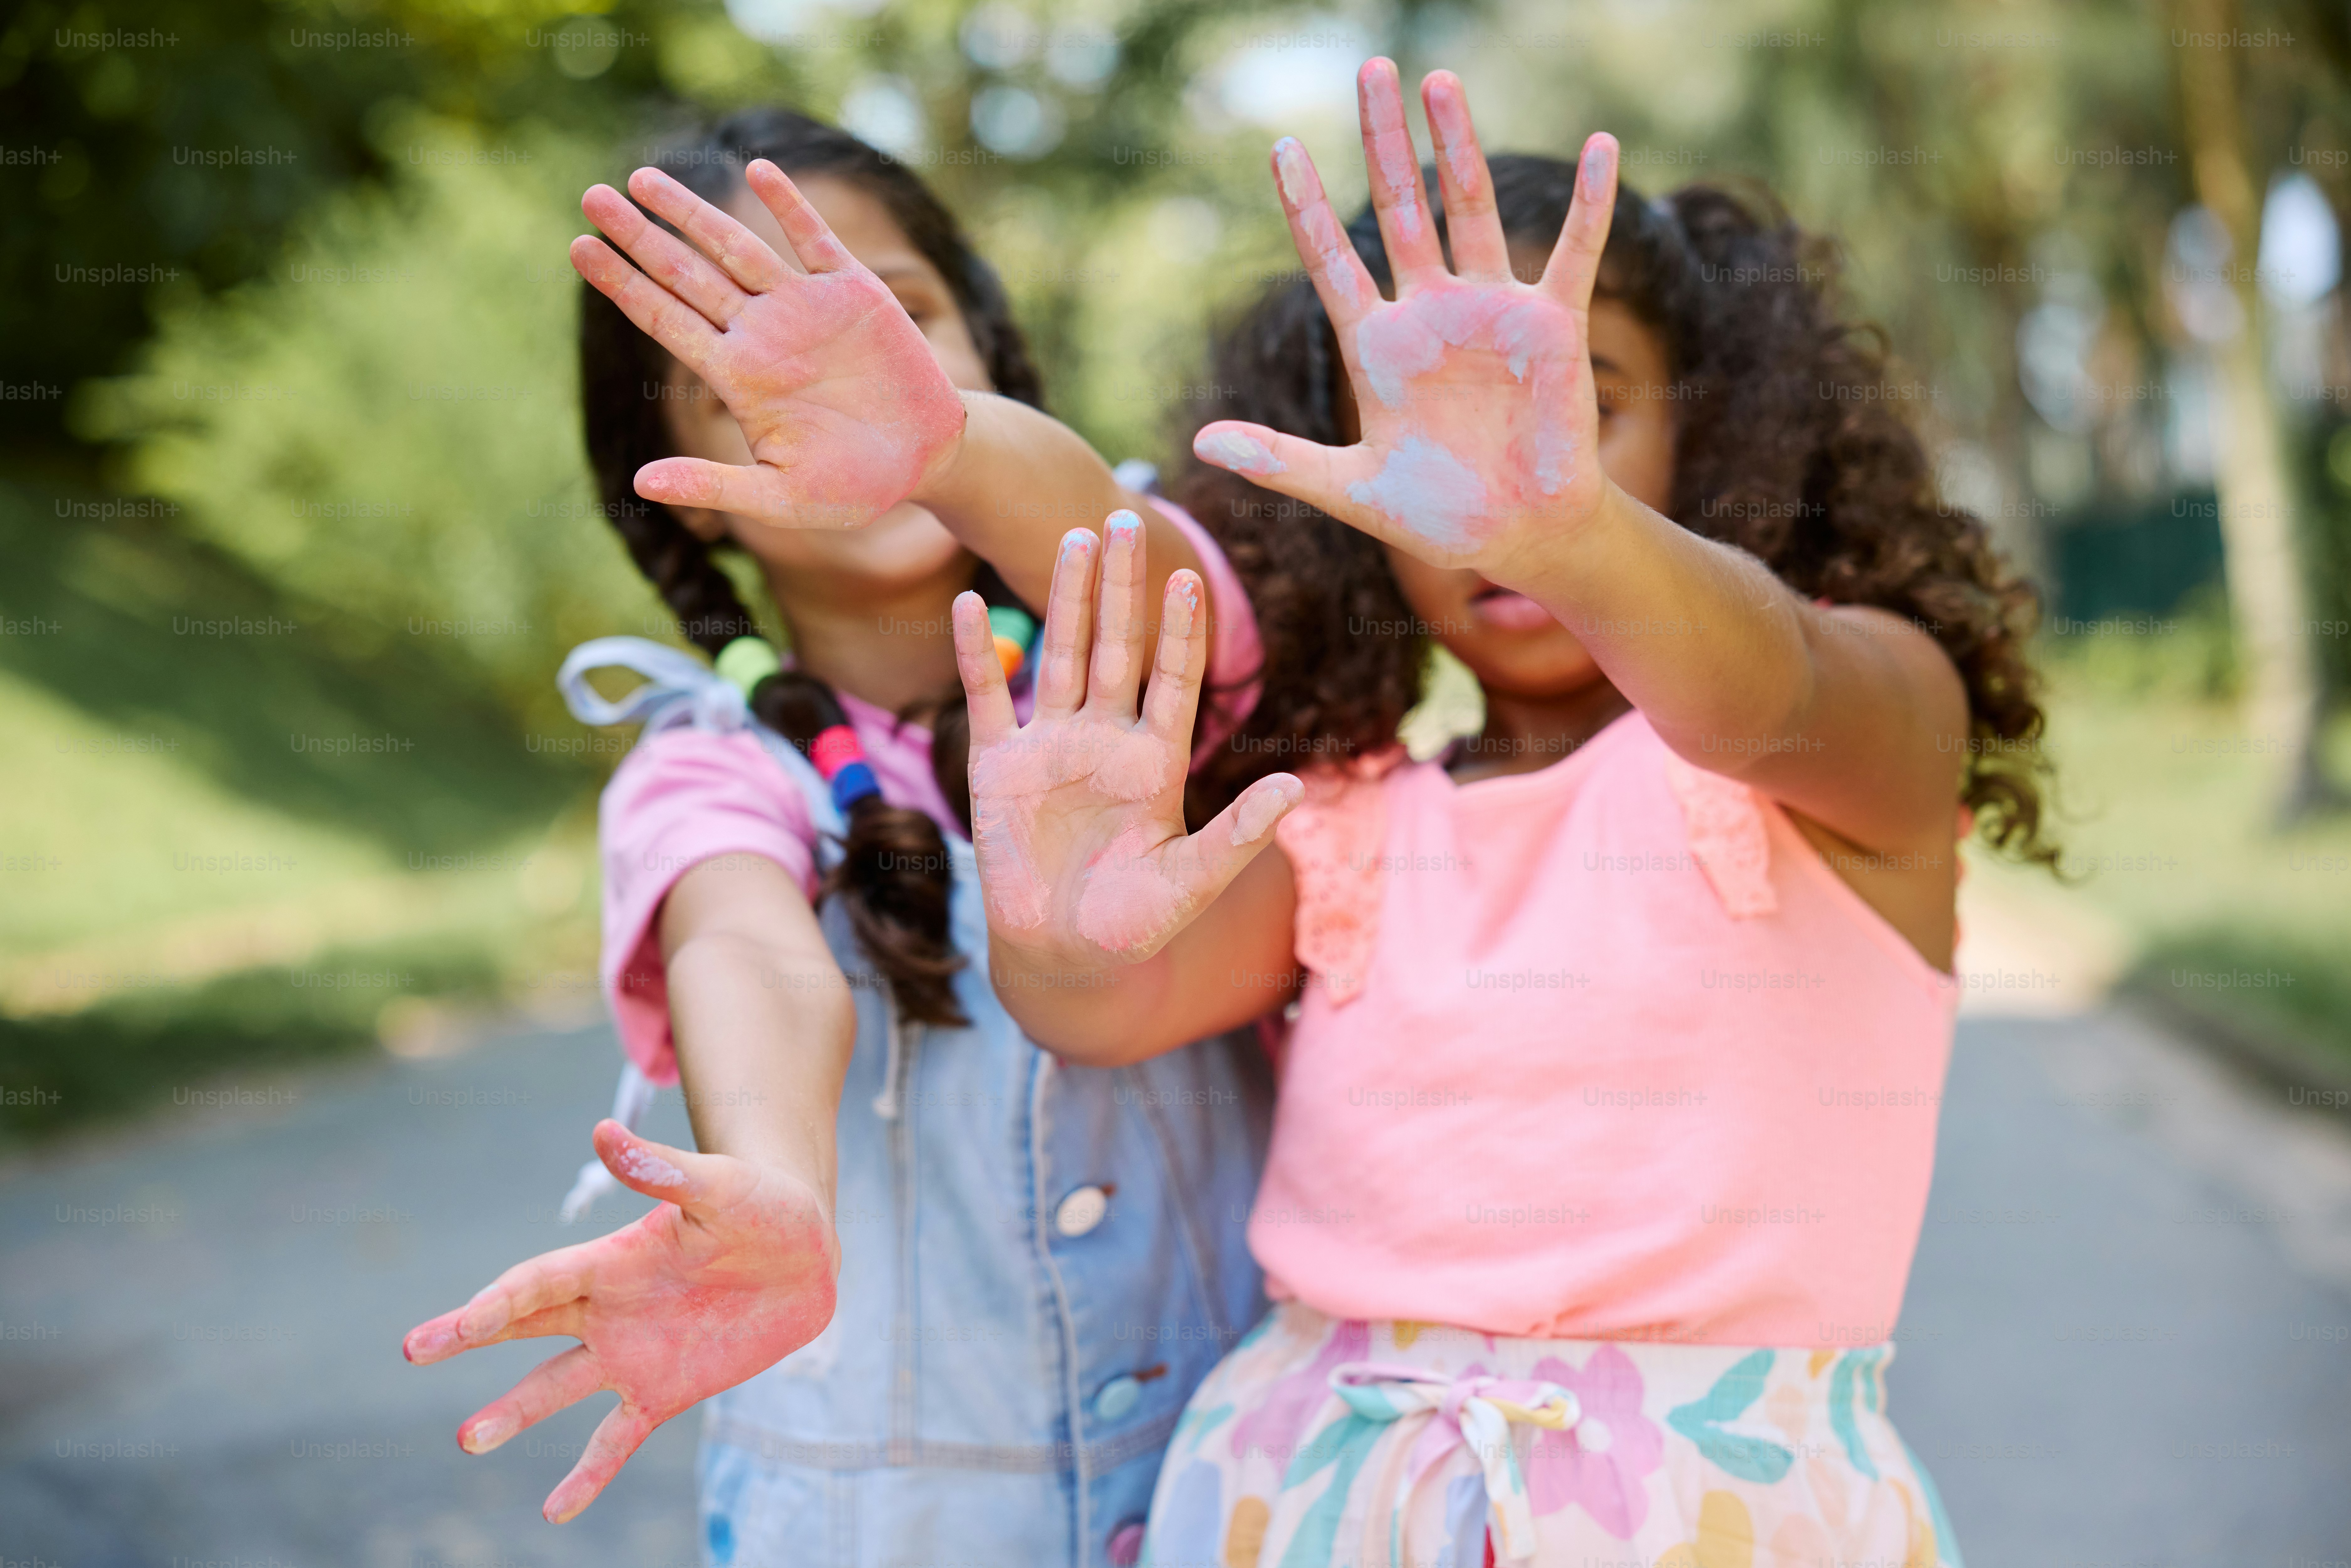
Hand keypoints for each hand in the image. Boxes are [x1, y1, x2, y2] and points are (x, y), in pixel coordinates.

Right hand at [402, 1121, 836, 1522]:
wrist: (808, 1252)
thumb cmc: (762, 1205)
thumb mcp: (720, 1187)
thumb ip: (663, 1171)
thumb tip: (604, 1131)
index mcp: (613, 1258)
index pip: (540, 1281)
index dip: (499, 1301)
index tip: (462, 1321)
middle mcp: (609, 1309)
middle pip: (525, 1325)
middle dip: (469, 1334)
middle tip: (414, 1350)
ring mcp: (631, 1354)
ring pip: (557, 1386)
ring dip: (513, 1412)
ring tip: (469, 1439)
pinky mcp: (664, 1391)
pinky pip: (615, 1440)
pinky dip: (587, 1474)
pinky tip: (555, 1512)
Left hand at [570, 161, 965, 525]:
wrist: (927, 462)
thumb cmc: (854, 487)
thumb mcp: (783, 499)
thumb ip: (714, 487)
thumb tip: (640, 483)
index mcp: (740, 377)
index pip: (666, 319)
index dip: (622, 283)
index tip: (579, 248)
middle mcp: (763, 333)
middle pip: (687, 274)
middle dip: (640, 235)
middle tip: (589, 196)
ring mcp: (806, 308)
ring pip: (737, 247)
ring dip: (692, 213)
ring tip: (642, 179)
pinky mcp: (855, 292)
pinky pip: (814, 238)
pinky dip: (789, 204)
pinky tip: (756, 169)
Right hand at [951, 511, 1302, 966]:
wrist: (1063, 957)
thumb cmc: (1133, 927)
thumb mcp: (1191, 883)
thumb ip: (1238, 835)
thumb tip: (1293, 788)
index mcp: (1155, 762)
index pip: (1173, 679)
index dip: (1181, 631)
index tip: (1188, 577)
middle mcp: (1105, 741)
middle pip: (1117, 648)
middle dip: (1122, 587)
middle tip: (1127, 518)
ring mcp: (1051, 748)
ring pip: (1061, 655)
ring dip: (1066, 600)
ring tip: (1074, 538)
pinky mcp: (999, 767)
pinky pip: (988, 697)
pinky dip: (977, 653)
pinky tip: (968, 603)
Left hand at [1191, 60, 1620, 581]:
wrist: (1517, 536)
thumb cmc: (1436, 514)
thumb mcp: (1349, 492)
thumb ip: (1279, 461)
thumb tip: (1199, 445)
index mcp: (1377, 347)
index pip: (1331, 260)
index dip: (1306, 205)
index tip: (1281, 146)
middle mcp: (1429, 313)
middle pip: (1399, 209)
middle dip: (1384, 143)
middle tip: (1370, 71)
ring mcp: (1490, 311)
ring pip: (1470, 208)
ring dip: (1456, 146)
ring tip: (1439, 80)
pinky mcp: (1551, 325)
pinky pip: (1576, 253)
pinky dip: (1590, 204)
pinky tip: (1599, 147)